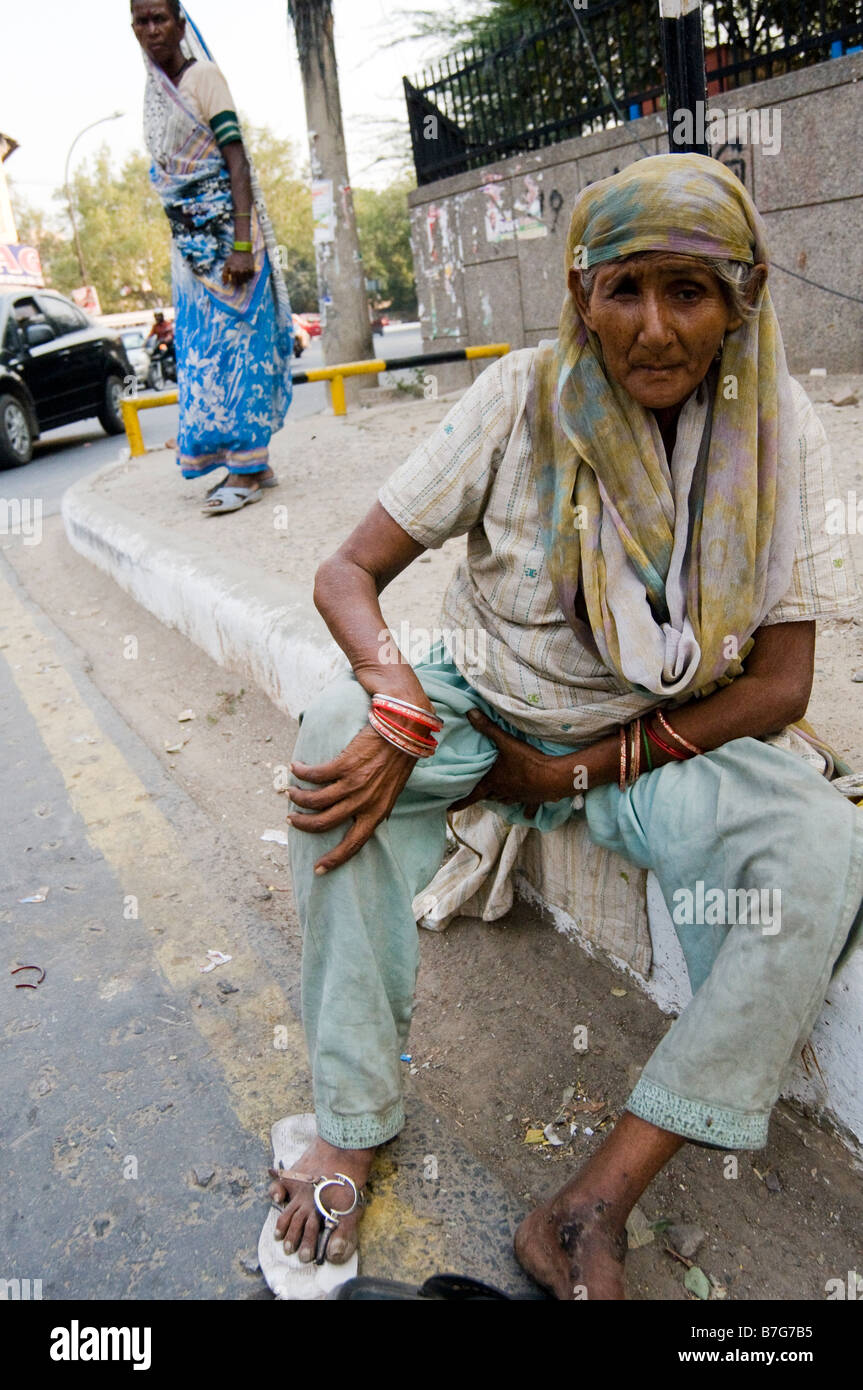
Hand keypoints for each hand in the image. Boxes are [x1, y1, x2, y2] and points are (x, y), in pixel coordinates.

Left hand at [222, 250, 254, 285]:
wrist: (242, 250)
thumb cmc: (233, 258)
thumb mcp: (226, 265)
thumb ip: (224, 275)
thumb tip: (224, 284)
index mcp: (234, 271)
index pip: (234, 283)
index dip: (233, 282)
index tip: (234, 280)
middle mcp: (241, 272)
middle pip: (240, 283)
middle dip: (238, 281)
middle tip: (238, 277)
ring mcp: (247, 271)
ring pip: (246, 281)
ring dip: (244, 279)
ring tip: (242, 274)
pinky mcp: (252, 270)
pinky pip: (250, 277)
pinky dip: (248, 276)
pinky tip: (246, 272)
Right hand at [287, 724, 415, 873]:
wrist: (404, 730)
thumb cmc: (397, 760)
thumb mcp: (391, 792)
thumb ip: (374, 806)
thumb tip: (357, 818)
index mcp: (378, 813)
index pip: (354, 844)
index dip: (334, 859)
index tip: (318, 869)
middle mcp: (364, 802)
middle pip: (325, 823)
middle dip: (303, 824)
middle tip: (292, 819)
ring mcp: (354, 784)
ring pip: (316, 801)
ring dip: (298, 797)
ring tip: (291, 791)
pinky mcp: (345, 765)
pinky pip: (314, 775)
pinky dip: (301, 772)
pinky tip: (296, 768)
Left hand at [448, 708, 552, 818]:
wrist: (553, 777)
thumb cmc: (527, 761)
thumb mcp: (507, 742)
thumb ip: (488, 728)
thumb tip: (469, 712)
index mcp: (493, 782)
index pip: (472, 795)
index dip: (460, 802)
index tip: (449, 809)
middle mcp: (503, 792)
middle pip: (489, 796)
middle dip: (482, 794)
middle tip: (476, 793)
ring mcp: (519, 798)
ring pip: (504, 800)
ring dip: (499, 798)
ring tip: (496, 795)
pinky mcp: (533, 800)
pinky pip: (527, 808)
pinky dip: (525, 810)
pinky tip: (525, 814)